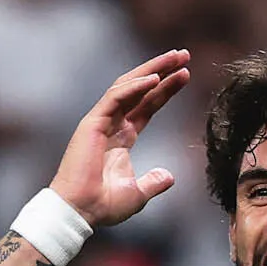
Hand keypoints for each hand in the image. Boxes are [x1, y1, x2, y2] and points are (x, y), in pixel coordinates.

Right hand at [51, 51, 188, 228]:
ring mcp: (101, 121)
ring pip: (128, 85)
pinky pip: (115, 97)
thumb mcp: (138, 194)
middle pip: (140, 89)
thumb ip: (154, 182)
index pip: (147, 106)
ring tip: (176, 57)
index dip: (166, 90)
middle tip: (184, 54)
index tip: (186, 75)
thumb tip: (169, 176)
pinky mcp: (92, 123)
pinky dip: (135, 86)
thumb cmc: (103, 205)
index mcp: (121, 138)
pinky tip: (155, 78)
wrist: (80, 211)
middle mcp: (112, 125)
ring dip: (152, 69)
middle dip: (162, 69)